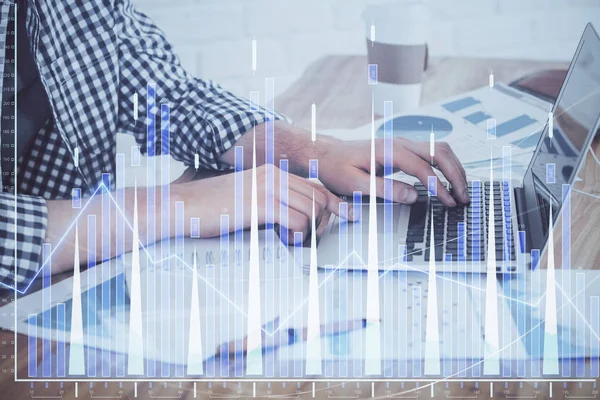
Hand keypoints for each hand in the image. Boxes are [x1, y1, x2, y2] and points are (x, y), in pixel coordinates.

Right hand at [172, 164, 344, 243]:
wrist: (180, 206)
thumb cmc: (211, 208)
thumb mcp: (246, 198)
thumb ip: (270, 201)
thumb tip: (295, 216)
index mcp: (271, 172)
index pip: (315, 186)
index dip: (336, 203)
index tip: (350, 214)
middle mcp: (273, 175)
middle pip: (320, 199)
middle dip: (321, 223)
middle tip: (305, 238)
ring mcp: (267, 187)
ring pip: (313, 211)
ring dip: (308, 232)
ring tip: (289, 239)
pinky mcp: (260, 204)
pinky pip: (298, 222)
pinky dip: (296, 236)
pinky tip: (280, 238)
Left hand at [317, 137, 468, 206]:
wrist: (325, 154)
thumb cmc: (336, 168)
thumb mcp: (355, 184)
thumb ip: (385, 190)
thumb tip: (414, 196)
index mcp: (389, 151)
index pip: (423, 168)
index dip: (439, 187)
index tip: (449, 203)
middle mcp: (399, 143)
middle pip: (439, 153)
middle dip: (456, 175)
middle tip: (464, 198)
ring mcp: (402, 144)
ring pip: (439, 150)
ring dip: (454, 169)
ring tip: (461, 191)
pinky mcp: (402, 149)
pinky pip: (431, 153)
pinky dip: (445, 166)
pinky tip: (448, 181)